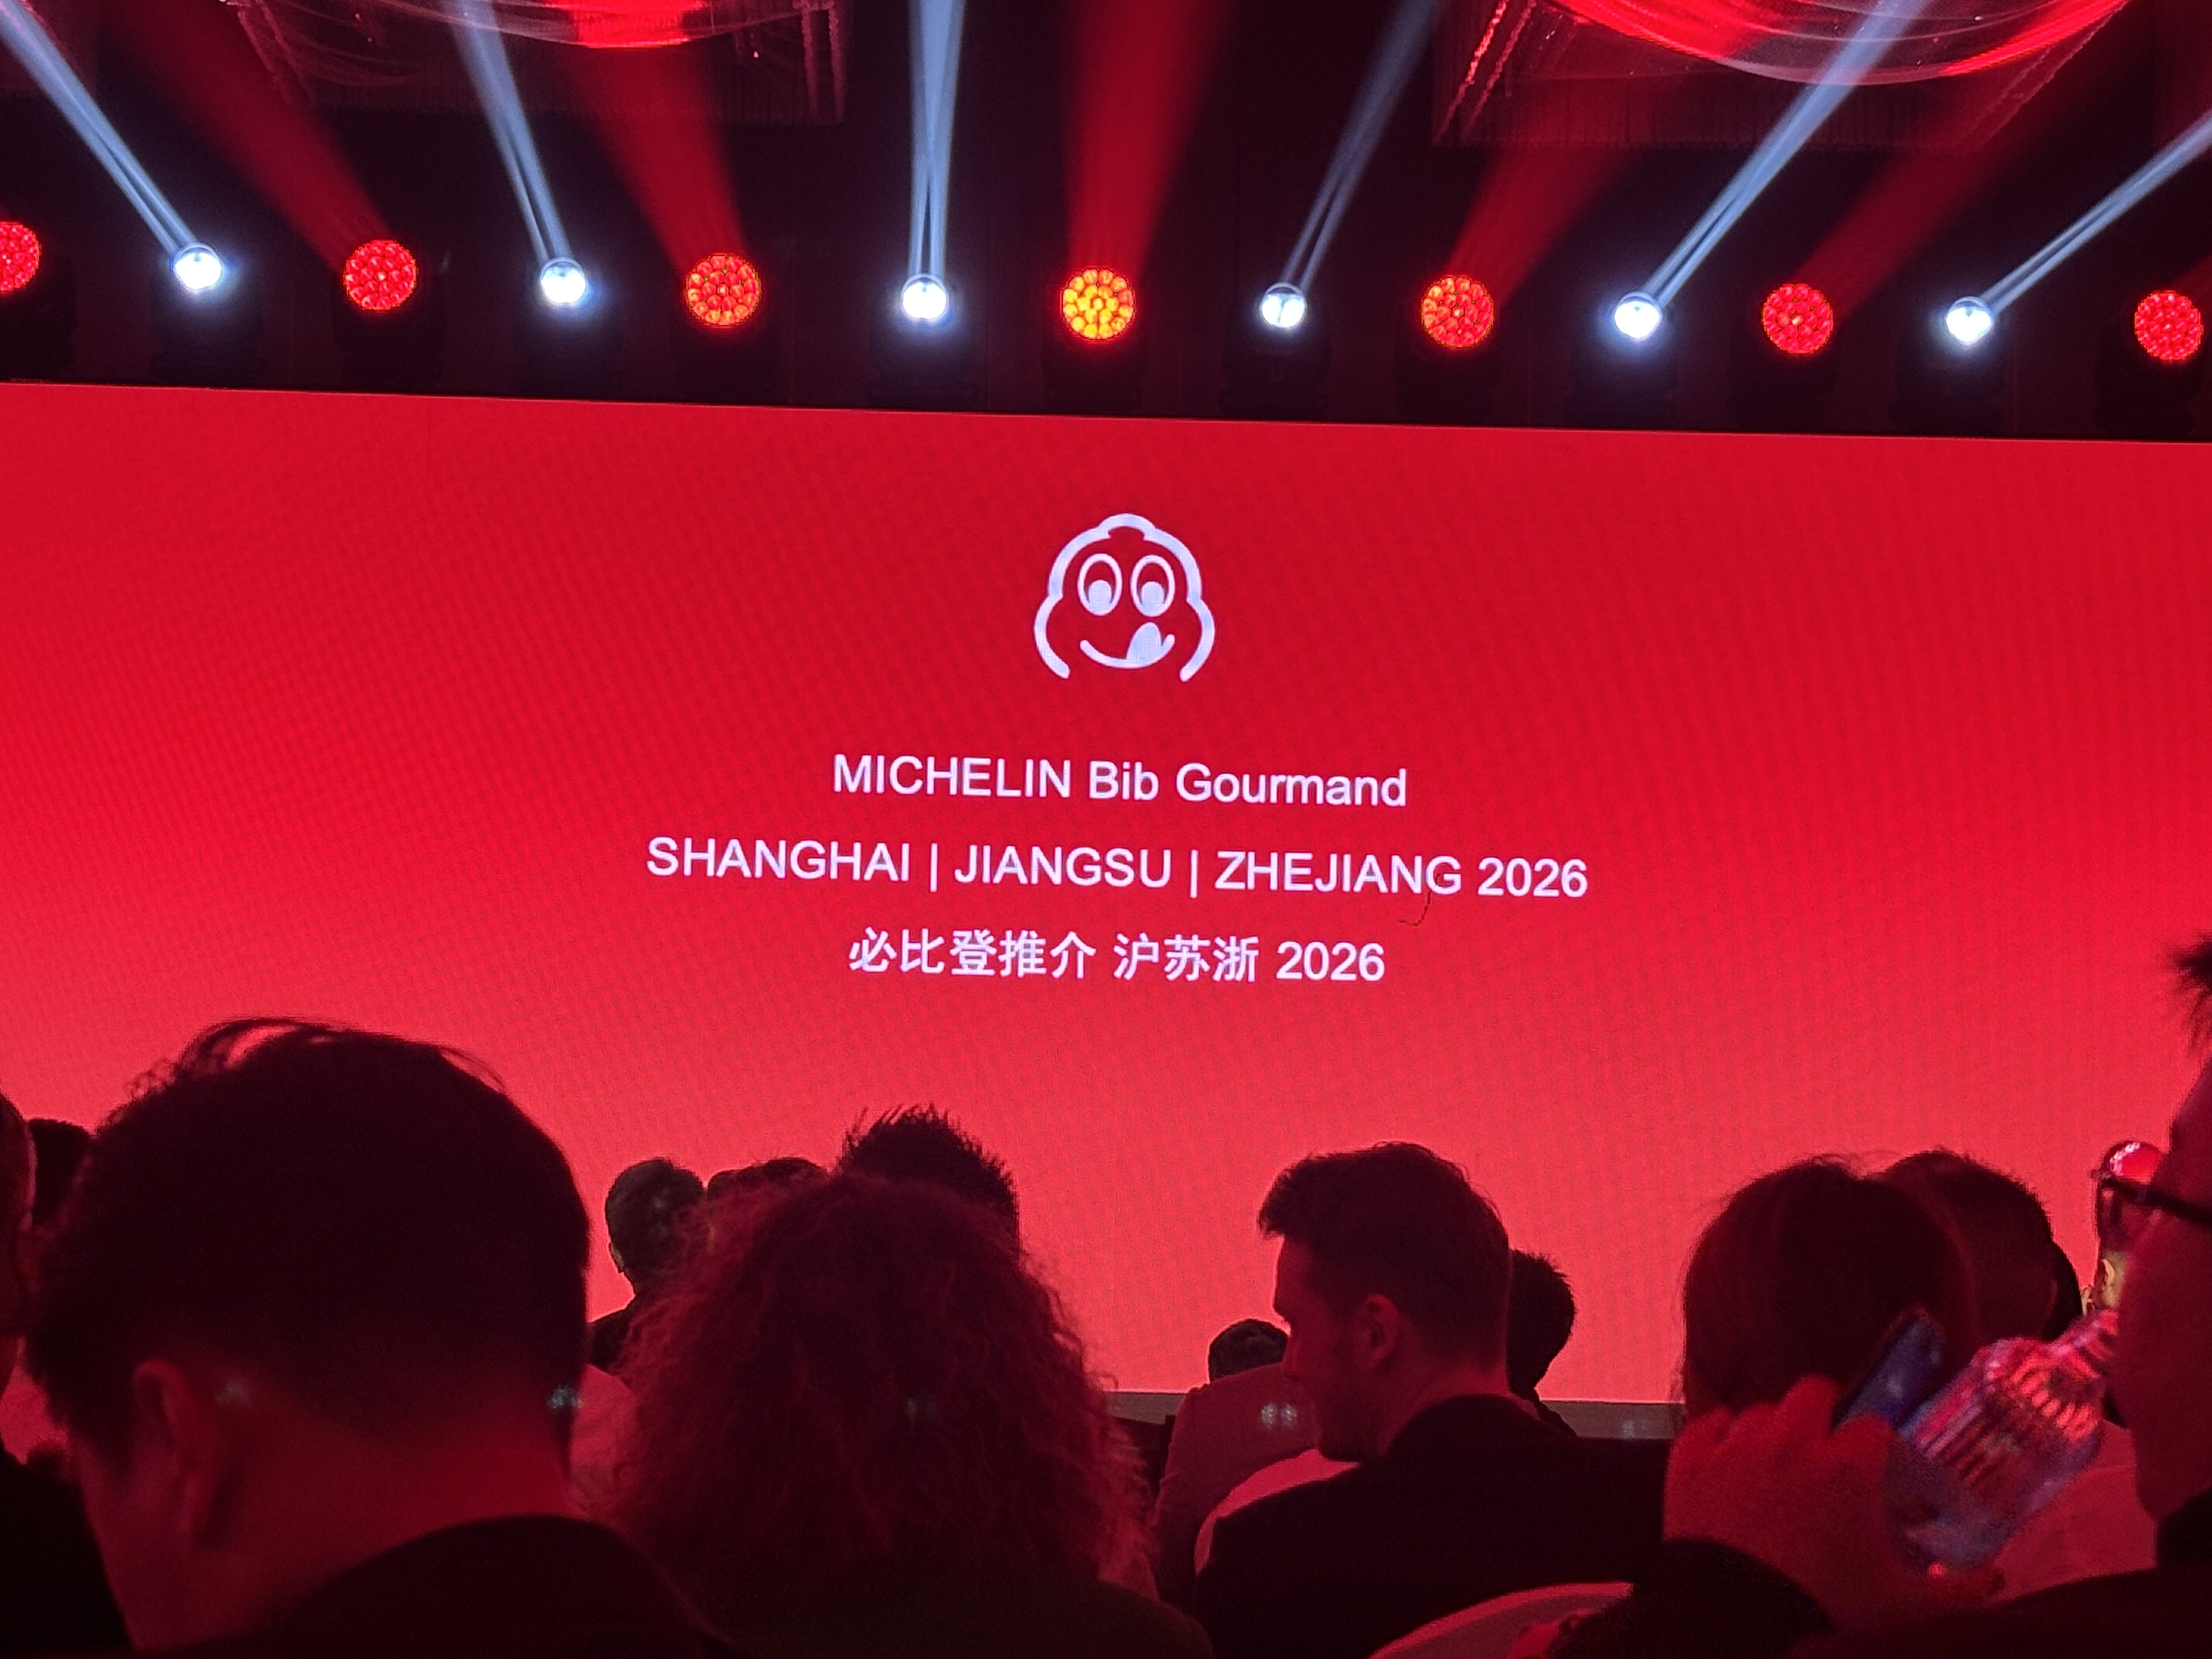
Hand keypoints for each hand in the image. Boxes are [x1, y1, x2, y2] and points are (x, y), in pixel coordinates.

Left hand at [1665, 1377, 1997, 1629]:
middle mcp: (1790, 1442)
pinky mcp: (1689, 1461)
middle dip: (1824, 1414)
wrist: (1736, 1625)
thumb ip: (1959, 1591)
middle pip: (1812, 1392)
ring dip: (1773, 1430)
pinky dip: (1719, 1437)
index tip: (1876, 1466)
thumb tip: (1996, 1578)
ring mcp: (1735, 1447)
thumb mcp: (1904, 1607)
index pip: (1872, 1426)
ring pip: (1759, 1411)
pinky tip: (1731, 1460)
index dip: (1876, 1445)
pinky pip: (1707, 1424)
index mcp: (1846, 1467)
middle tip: (1826, 1449)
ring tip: (1779, 1466)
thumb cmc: (1824, 1611)